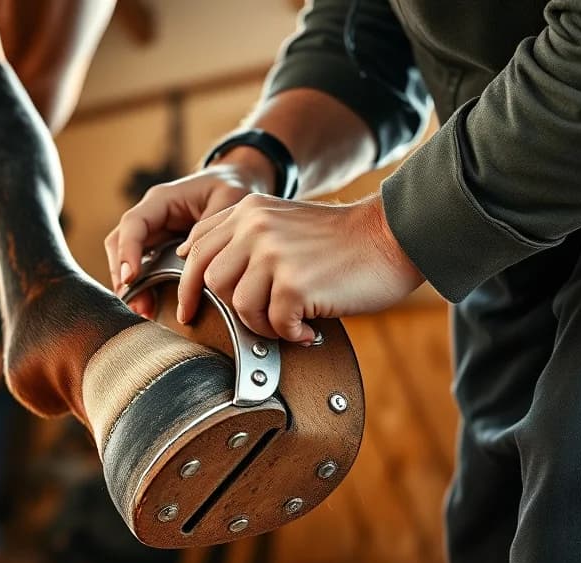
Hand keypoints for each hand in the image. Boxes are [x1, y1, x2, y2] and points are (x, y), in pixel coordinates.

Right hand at [104, 148, 275, 316]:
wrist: (236, 181)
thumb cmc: (231, 186)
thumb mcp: (228, 198)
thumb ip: (210, 225)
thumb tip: (185, 254)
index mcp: (162, 199)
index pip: (134, 223)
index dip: (128, 250)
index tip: (131, 277)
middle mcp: (151, 216)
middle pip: (120, 243)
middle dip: (122, 274)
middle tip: (136, 303)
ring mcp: (153, 232)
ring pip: (125, 258)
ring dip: (129, 285)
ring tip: (143, 311)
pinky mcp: (159, 247)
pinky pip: (142, 267)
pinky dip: (142, 287)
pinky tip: (150, 308)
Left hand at [175, 193, 423, 340]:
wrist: (393, 236)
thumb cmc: (341, 239)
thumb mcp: (283, 220)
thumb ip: (245, 237)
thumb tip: (199, 268)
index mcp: (248, 210)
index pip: (196, 247)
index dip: (187, 283)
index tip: (190, 308)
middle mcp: (254, 227)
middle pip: (210, 281)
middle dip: (228, 309)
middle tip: (257, 320)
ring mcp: (273, 254)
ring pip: (238, 306)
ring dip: (264, 323)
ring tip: (290, 321)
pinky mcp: (294, 283)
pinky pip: (273, 323)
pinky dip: (291, 333)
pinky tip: (309, 327)